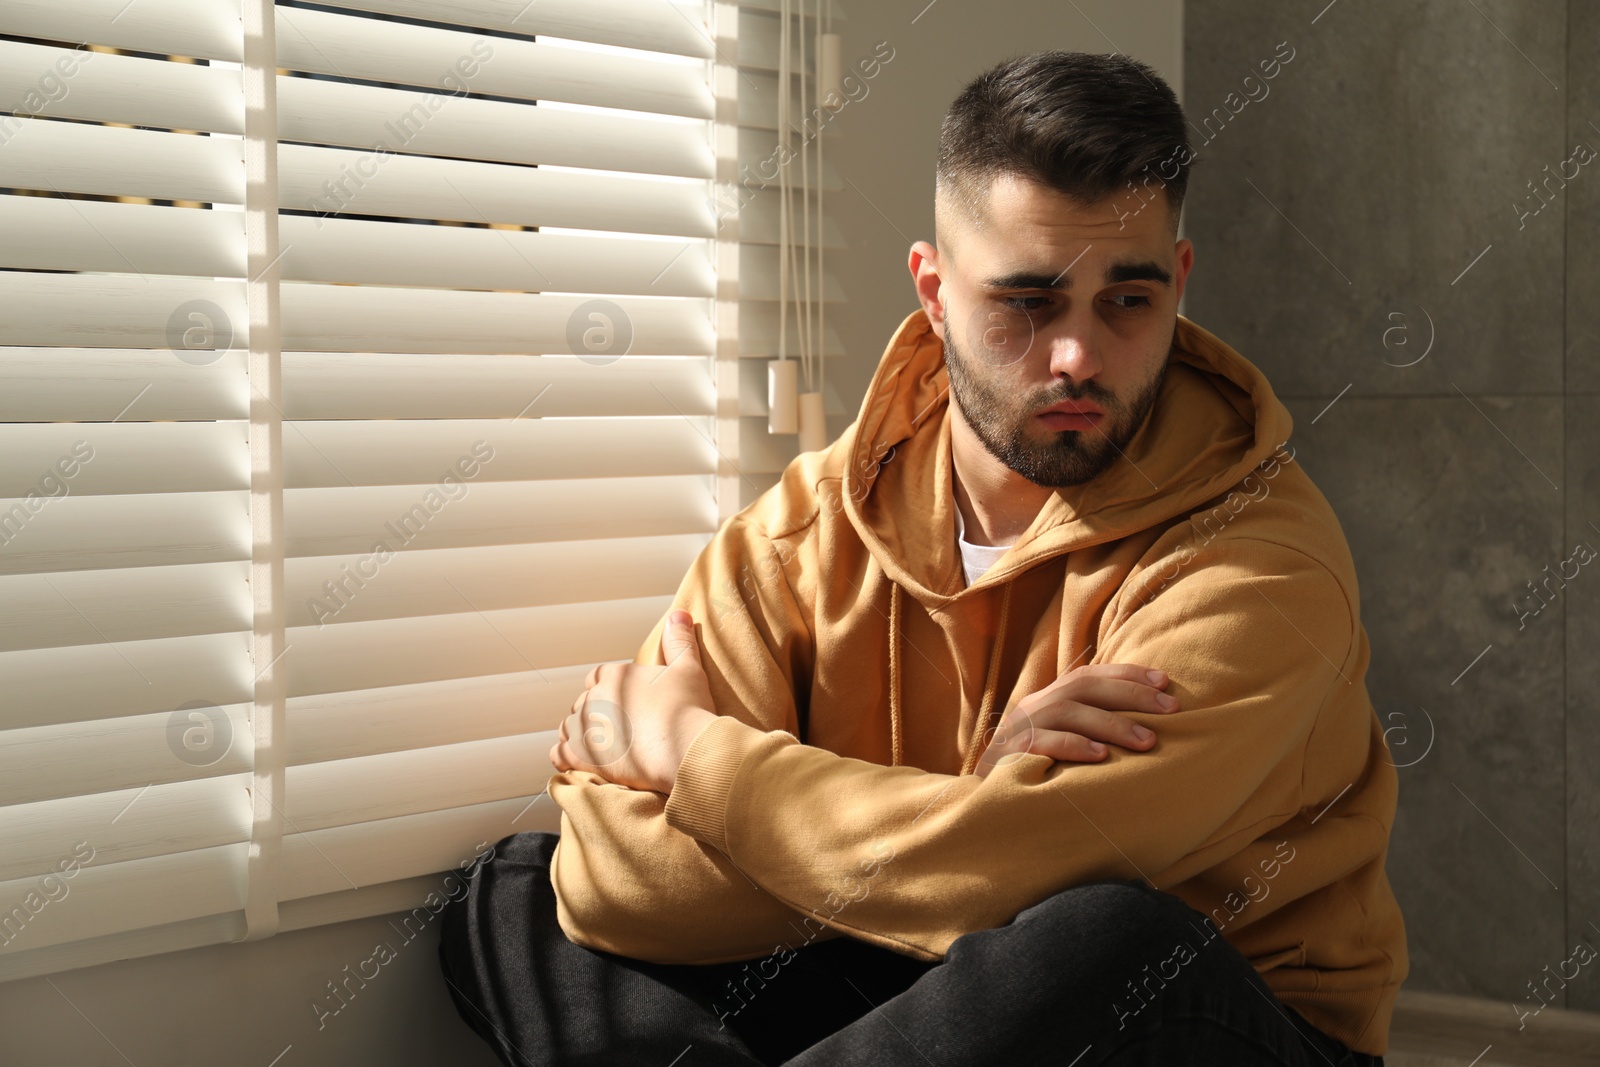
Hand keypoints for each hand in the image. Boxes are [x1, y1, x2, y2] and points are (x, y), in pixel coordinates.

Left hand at [549, 609, 718, 793]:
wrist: (685, 749)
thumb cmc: (688, 709)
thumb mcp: (688, 669)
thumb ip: (679, 641)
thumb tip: (679, 613)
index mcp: (615, 675)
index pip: (597, 677)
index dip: (605, 688)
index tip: (618, 700)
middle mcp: (594, 697)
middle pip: (583, 702)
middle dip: (594, 712)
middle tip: (613, 727)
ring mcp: (585, 726)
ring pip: (568, 727)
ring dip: (579, 734)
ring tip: (596, 745)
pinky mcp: (581, 755)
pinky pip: (559, 753)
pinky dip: (565, 756)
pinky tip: (575, 761)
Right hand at [975, 663, 1179, 776]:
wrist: (982, 804)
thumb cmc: (1035, 777)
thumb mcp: (1062, 746)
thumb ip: (1091, 732)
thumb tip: (1148, 727)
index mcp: (1048, 700)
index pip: (1090, 675)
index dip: (1127, 674)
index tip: (1166, 682)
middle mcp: (1033, 707)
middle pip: (1083, 686)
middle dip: (1131, 694)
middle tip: (1171, 709)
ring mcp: (1018, 728)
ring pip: (1068, 711)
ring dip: (1112, 724)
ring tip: (1147, 741)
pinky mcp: (1008, 755)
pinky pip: (1042, 742)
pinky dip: (1073, 746)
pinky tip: (1101, 756)